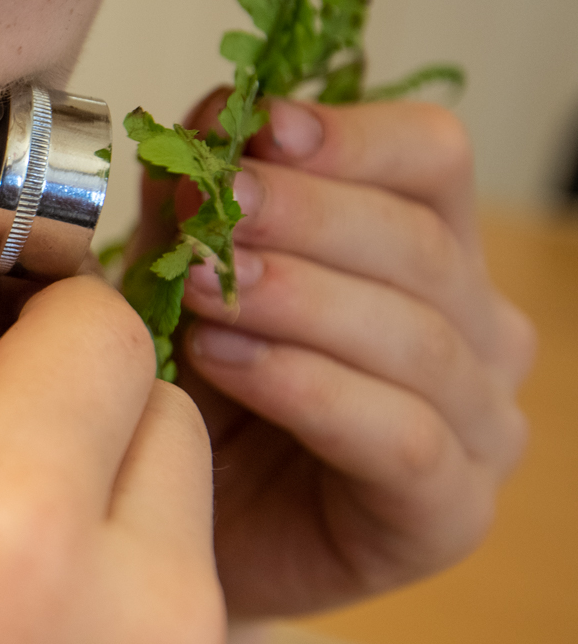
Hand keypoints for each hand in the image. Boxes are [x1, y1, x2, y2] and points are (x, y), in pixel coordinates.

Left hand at [151, 91, 535, 618]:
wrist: (166, 532)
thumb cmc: (190, 399)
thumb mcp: (177, 277)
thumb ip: (197, 199)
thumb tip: (218, 110)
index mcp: (428, 249)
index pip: (433, 160)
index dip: (353, 135)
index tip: (264, 128)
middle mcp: (477, 332)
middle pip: (422, 244)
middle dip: (307, 216)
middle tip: (215, 207)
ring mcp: (478, 427)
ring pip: (417, 339)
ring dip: (300, 300)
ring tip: (202, 289)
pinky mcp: (447, 513)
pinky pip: (399, 437)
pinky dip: (308, 389)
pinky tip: (225, 362)